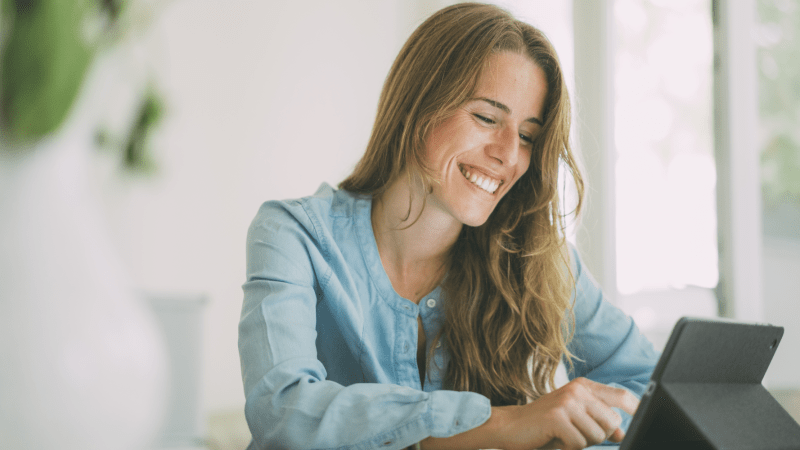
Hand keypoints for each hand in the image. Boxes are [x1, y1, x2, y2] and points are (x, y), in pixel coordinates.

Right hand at [496, 377, 638, 449]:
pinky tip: (555, 440)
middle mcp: (577, 390)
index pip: (621, 396)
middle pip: (613, 422)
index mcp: (583, 386)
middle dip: (599, 437)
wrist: (509, 426)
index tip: (644, 420)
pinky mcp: (558, 417)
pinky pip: (579, 443)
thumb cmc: (543, 423)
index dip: (637, 410)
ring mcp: (567, 402)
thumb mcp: (573, 415)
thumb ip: (597, 418)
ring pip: (598, 435)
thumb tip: (622, 433)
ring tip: (564, 436)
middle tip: (577, 435)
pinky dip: (568, 447)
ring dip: (582, 443)